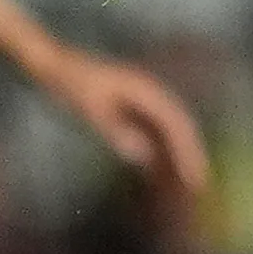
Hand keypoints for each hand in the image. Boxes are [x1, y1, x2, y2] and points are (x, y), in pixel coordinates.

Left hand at [47, 53, 209, 192]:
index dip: (188, 151)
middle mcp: (150, 95)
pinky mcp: (131, 111)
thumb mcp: (90, 108)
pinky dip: (159, 154)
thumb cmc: (71, 83)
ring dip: (176, 156)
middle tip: (198, 187)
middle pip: (179, 128)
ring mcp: (141, 102)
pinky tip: (157, 174)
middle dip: (189, 156)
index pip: (176, 124)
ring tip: (183, 185)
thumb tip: (143, 157)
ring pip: (168, 133)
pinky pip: (152, 134)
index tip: (193, 176)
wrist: (54, 66)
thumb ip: (116, 131)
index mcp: (146, 90)